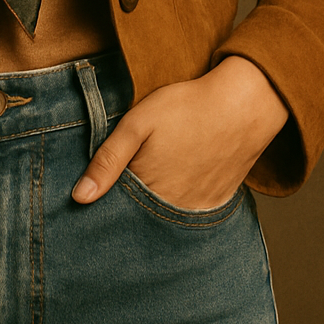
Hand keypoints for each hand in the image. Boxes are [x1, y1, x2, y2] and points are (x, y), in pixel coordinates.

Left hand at [71, 57, 288, 210]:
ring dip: (154, 209)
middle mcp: (173, 208)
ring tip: (156, 179)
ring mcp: (197, 209)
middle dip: (129, 207)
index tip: (96, 192)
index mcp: (148, 188)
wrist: (243, 105)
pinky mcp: (216, 203)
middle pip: (141, 217)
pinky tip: (177, 184)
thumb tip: (79, 197)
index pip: (116, 208)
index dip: (105, 198)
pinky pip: (190, 216)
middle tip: (132, 179)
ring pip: (165, 219)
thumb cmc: (187, 108)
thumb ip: (108, 160)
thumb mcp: (138, 124)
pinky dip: (179, 206)